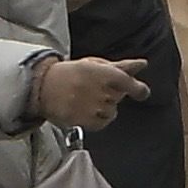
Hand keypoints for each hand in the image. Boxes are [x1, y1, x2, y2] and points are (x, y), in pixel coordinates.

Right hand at [33, 55, 148, 129]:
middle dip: (113, 94)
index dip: (137, 89)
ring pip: (112, 112)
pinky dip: (98, 119)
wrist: (44, 87)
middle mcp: (98, 90)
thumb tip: (142, 64)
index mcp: (102, 73)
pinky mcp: (83, 120)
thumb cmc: (72, 73)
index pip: (127, 83)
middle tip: (96, 88)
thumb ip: (121, 66)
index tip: (142, 92)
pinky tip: (87, 110)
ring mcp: (90, 107)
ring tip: (88, 99)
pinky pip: (102, 123)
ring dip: (105, 107)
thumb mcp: (96, 64)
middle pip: (119, 97)